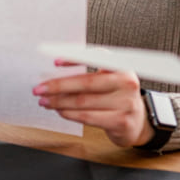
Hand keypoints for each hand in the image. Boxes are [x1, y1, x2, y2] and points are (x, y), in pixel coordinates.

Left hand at [32, 65, 153, 147]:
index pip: (96, 57)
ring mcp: (126, 103)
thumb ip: (89, 73)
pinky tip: (60, 111)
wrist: (139, 122)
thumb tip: (56, 73)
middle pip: (86, 82)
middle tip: (40, 88)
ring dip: (59, 102)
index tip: (55, 62)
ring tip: (45, 101)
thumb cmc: (117, 97)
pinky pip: (88, 117)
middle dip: (59, 86)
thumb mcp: (110, 80)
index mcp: (122, 67)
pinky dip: (70, 114)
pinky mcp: (121, 121)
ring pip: (84, 102)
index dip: (74, 58)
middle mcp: (126, 83)